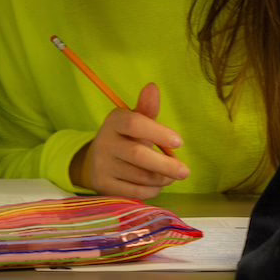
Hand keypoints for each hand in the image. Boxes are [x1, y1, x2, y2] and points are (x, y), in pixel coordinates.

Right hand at [70, 82, 189, 199]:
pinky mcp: (103, 186)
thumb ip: (147, 108)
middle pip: (137, 154)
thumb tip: (153, 87)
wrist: (94, 162)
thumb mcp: (134, 121)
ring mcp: (102, 165)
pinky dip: (152, 190)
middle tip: (185, 172)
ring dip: (161, 178)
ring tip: (171, 176)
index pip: (134, 124)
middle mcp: (105, 142)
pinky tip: (157, 185)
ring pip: (139, 176)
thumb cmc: (124, 138)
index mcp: (114, 122)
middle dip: (165, 165)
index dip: (158, 133)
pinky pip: (134, 192)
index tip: (179, 142)